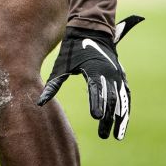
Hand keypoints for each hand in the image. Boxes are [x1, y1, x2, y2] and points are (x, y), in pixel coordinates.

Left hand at [37, 15, 144, 139]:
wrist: (90, 30)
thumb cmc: (72, 50)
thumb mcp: (61, 66)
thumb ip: (53, 85)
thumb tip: (40, 102)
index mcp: (94, 69)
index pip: (97, 89)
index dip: (97, 103)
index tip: (96, 117)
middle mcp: (109, 72)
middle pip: (111, 99)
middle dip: (108, 118)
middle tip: (103, 135)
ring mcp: (117, 75)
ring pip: (122, 100)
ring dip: (120, 118)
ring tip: (115, 136)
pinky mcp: (121, 77)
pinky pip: (125, 96)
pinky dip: (125, 110)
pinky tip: (121, 123)